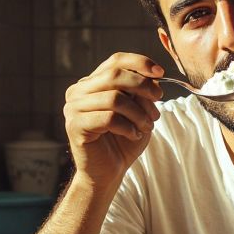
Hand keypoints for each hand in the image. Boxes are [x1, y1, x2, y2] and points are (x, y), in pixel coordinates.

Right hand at [63, 53, 163, 186]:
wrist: (109, 172)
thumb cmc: (123, 140)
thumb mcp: (138, 111)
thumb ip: (141, 92)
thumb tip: (152, 76)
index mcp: (92, 83)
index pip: (115, 61)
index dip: (139, 63)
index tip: (160, 73)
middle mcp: (78, 91)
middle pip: (115, 75)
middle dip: (143, 86)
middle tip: (158, 101)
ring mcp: (73, 108)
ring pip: (114, 98)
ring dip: (138, 112)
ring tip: (146, 126)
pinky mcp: (75, 126)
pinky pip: (108, 118)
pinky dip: (128, 126)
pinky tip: (133, 135)